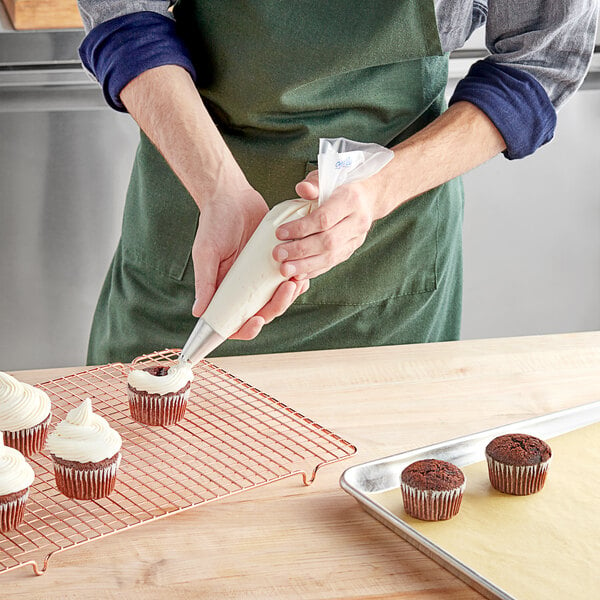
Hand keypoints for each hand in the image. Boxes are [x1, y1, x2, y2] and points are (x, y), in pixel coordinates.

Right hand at [192, 186, 309, 339]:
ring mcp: (260, 278)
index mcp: (224, 291)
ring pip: (278, 300)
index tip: (256, 321)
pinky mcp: (274, 264)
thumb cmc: (213, 223)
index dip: (246, 329)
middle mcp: (243, 288)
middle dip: (277, 307)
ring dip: (289, 297)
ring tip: (295, 281)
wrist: (232, 196)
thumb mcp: (205, 253)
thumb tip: (198, 312)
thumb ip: (205, 283)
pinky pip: (289, 280)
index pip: (235, 322)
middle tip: (286, 289)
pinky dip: (297, 281)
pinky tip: (301, 273)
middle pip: (263, 313)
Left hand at [272, 170, 382, 279]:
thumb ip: (313, 184)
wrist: (369, 198)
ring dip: (305, 266)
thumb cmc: (341, 186)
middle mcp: (357, 222)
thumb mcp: (328, 178)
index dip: (301, 228)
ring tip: (285, 269)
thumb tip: (301, 189)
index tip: (279, 232)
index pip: (324, 219)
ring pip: (331, 257)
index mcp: (350, 200)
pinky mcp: (351, 250)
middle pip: (327, 242)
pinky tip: (298, 273)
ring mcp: (356, 239)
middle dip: (300, 250)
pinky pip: (332, 264)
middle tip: (278, 254)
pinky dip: (314, 270)